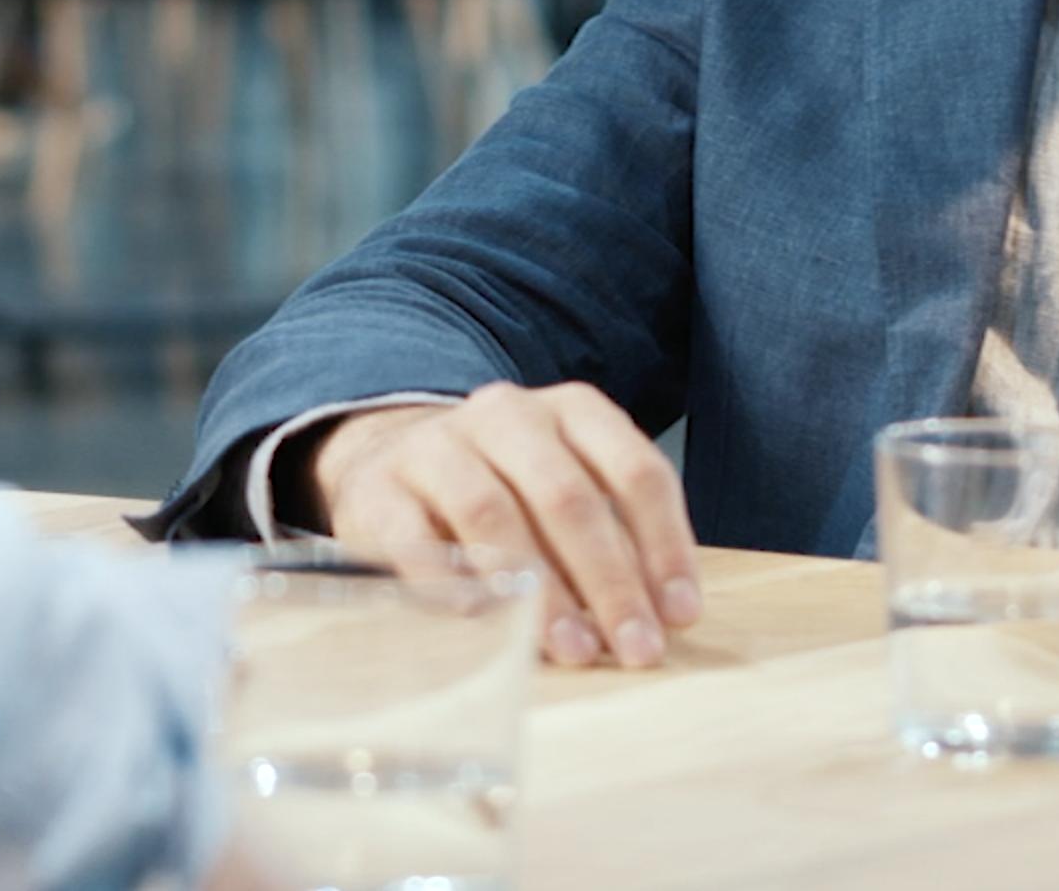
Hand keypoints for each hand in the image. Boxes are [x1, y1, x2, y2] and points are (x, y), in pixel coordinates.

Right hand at [304, 384, 702, 668]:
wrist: (390, 460)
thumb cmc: (504, 489)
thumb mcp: (565, 492)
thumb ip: (611, 541)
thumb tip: (657, 618)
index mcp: (569, 410)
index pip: (634, 470)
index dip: (665, 544)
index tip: (679, 614)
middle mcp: (506, 415)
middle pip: (567, 497)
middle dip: (609, 580)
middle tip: (635, 647)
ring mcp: (437, 446)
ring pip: (493, 513)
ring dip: (539, 590)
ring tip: (572, 649)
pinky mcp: (379, 488)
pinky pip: (416, 538)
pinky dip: (450, 583)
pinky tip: (480, 622)